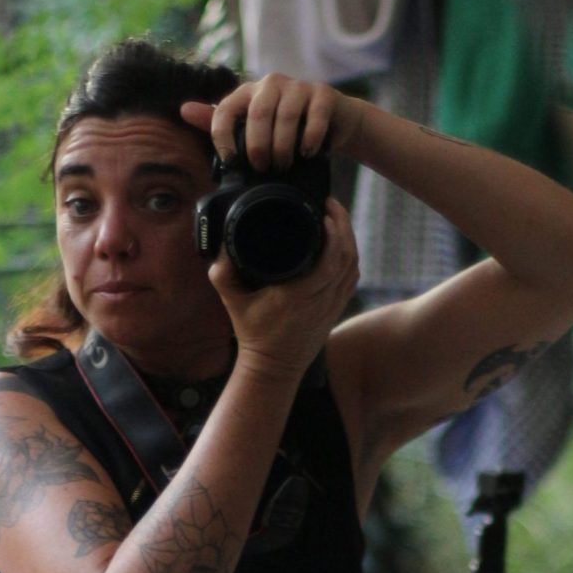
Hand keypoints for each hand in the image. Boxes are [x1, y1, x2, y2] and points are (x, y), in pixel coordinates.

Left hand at [180, 73, 363, 170]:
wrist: (333, 121)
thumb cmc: (287, 126)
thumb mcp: (251, 125)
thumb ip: (220, 120)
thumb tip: (184, 109)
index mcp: (249, 92)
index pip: (225, 109)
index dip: (223, 136)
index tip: (231, 161)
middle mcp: (271, 84)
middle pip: (258, 114)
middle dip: (258, 146)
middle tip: (263, 168)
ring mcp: (299, 86)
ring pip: (286, 117)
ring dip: (284, 147)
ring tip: (284, 165)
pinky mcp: (323, 94)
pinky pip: (314, 118)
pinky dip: (310, 140)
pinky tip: (308, 153)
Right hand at [209, 197, 359, 380]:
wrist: (273, 368)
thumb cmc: (254, 335)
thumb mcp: (233, 303)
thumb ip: (222, 275)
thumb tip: (219, 251)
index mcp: (300, 294)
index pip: (330, 258)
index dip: (334, 231)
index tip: (324, 209)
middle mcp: (321, 300)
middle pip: (348, 257)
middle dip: (345, 226)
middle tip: (332, 205)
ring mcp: (332, 306)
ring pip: (353, 267)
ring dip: (350, 240)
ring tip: (338, 219)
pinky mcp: (335, 311)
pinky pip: (351, 280)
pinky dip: (350, 258)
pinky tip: (343, 245)